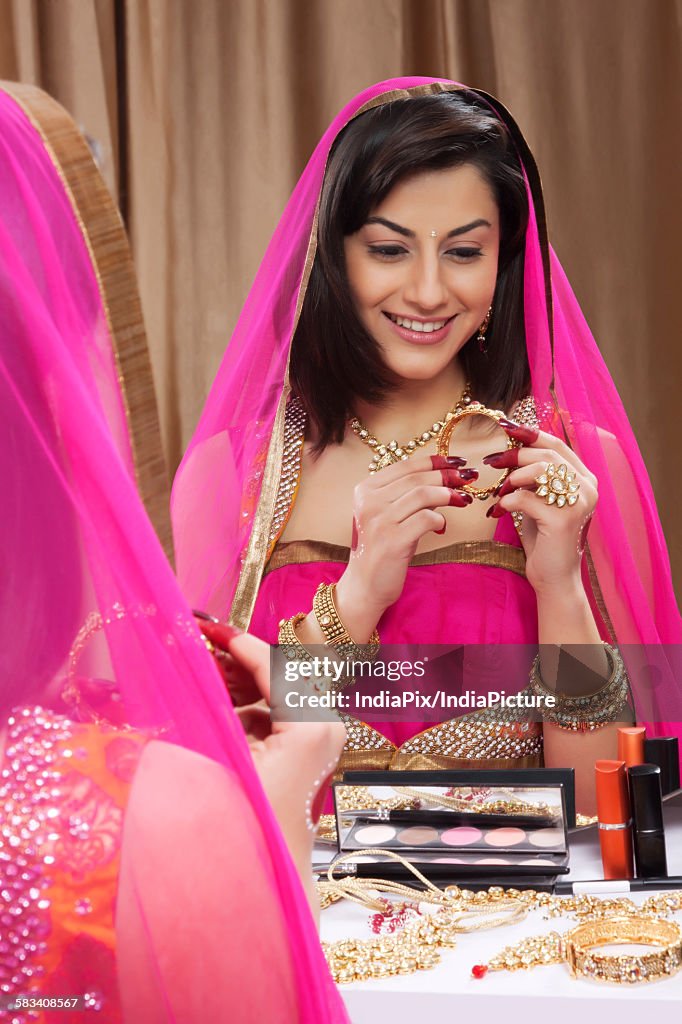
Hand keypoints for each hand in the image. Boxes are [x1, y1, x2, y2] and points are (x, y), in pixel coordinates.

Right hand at [195, 620, 345, 834]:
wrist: (270, 873)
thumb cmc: (247, 821)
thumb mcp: (223, 755)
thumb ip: (211, 706)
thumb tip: (193, 667)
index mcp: (311, 723)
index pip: (272, 664)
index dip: (235, 642)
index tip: (206, 626)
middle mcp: (326, 724)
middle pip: (277, 674)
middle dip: (235, 662)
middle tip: (198, 648)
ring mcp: (324, 737)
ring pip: (278, 693)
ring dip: (240, 684)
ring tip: (200, 677)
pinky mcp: (314, 750)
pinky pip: (280, 714)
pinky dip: (249, 708)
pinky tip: (217, 707)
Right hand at [339, 453, 476, 616]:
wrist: (365, 586)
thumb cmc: (381, 549)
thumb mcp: (389, 516)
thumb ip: (407, 496)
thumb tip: (444, 477)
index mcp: (365, 490)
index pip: (405, 466)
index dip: (434, 461)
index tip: (457, 462)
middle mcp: (368, 502)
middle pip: (416, 479)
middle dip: (447, 476)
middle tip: (468, 478)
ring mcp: (378, 521)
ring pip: (422, 495)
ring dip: (448, 495)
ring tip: (462, 499)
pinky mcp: (392, 540)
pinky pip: (426, 519)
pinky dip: (439, 519)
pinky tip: (441, 527)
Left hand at [483, 421, 597, 594]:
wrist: (554, 577)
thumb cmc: (544, 538)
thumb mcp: (541, 500)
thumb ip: (536, 476)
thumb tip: (512, 446)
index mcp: (585, 479)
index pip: (558, 445)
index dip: (531, 433)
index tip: (505, 426)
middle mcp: (588, 488)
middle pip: (547, 454)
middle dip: (515, 454)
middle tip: (491, 460)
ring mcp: (578, 503)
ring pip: (539, 470)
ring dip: (511, 478)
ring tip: (499, 492)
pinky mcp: (562, 519)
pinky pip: (526, 497)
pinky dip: (507, 501)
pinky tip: (499, 511)